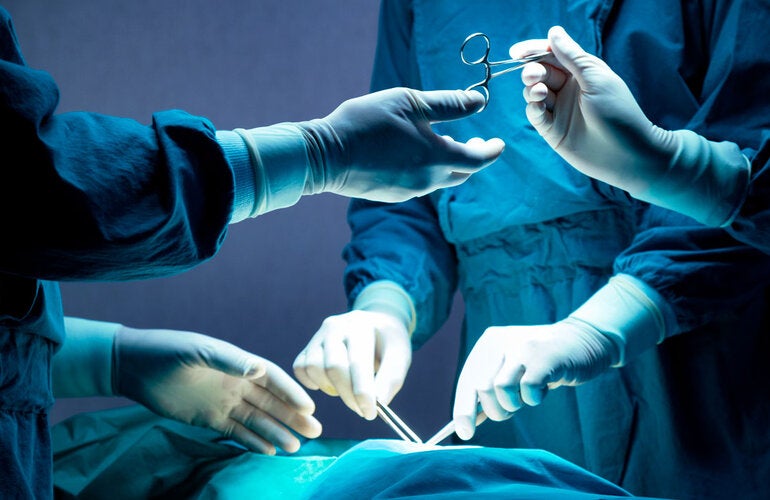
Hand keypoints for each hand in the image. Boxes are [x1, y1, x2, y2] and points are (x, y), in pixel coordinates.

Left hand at [113, 327, 321, 454]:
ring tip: (296, 447)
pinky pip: (236, 432)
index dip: (291, 393)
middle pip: (271, 402)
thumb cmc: (167, 351)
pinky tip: (269, 451)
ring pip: (257, 420)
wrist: (133, 366)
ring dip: (277, 432)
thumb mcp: (197, 351)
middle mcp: (236, 383)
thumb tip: (258, 370)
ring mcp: (224, 402)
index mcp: (237, 364)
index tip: (309, 408)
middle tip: (316, 432)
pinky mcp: (208, 418)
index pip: (272, 379)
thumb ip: (228, 360)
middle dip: (293, 416)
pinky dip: (252, 441)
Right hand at [293, 310, 410, 419]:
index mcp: (361, 326)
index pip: (357, 362)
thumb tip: (380, 402)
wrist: (375, 325)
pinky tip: (330, 385)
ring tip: (348, 391)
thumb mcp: (400, 356)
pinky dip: (311, 382)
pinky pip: (300, 368)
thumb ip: (392, 378)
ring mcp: (319, 335)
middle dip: (348, 395)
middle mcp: (336, 326)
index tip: (370, 413)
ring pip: (313, 367)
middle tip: (363, 411)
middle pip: (333, 367)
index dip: (362, 391)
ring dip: (331, 388)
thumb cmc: (388, 344)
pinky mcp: (308, 346)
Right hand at [301, 87, 504, 201]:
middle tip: (474, 140)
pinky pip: (419, 183)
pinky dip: (426, 169)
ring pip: (440, 179)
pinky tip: (412, 154)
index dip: (491, 150)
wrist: (326, 155)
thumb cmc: (367, 122)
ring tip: (440, 141)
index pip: (478, 160)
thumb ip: (449, 104)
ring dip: (447, 162)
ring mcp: (409, 191)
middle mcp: (428, 180)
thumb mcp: (410, 102)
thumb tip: (481, 102)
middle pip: (462, 173)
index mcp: (437, 157)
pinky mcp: (393, 195)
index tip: (498, 142)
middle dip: (472, 157)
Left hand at [453, 318, 616, 439]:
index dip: (463, 410)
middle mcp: (500, 340)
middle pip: (481, 388)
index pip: (467, 381)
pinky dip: (535, 398)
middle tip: (513, 409)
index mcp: (488, 342)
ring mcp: (522, 346)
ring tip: (529, 396)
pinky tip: (544, 389)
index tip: (465, 433)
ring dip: (515, 404)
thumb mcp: (511, 371)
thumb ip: (489, 392)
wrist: (583, 341)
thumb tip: (465, 425)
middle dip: (496, 410)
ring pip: (501, 389)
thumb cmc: (542, 363)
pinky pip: (528, 390)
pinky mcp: (544, 356)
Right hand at [512, 26, 746, 226]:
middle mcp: (567, 89)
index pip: (552, 55)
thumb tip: (553, 32)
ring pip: (533, 92)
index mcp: (581, 72)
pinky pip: (534, 114)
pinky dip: (532, 108)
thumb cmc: (618, 113)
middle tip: (534, 76)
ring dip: (531, 89)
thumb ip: (572, 57)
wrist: (627, 155)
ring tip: (540, 93)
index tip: (517, 52)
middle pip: (540, 73)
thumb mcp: (596, 78)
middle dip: (531, 71)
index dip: (533, 51)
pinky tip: (538, 106)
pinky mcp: (552, 130)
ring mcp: (559, 110)